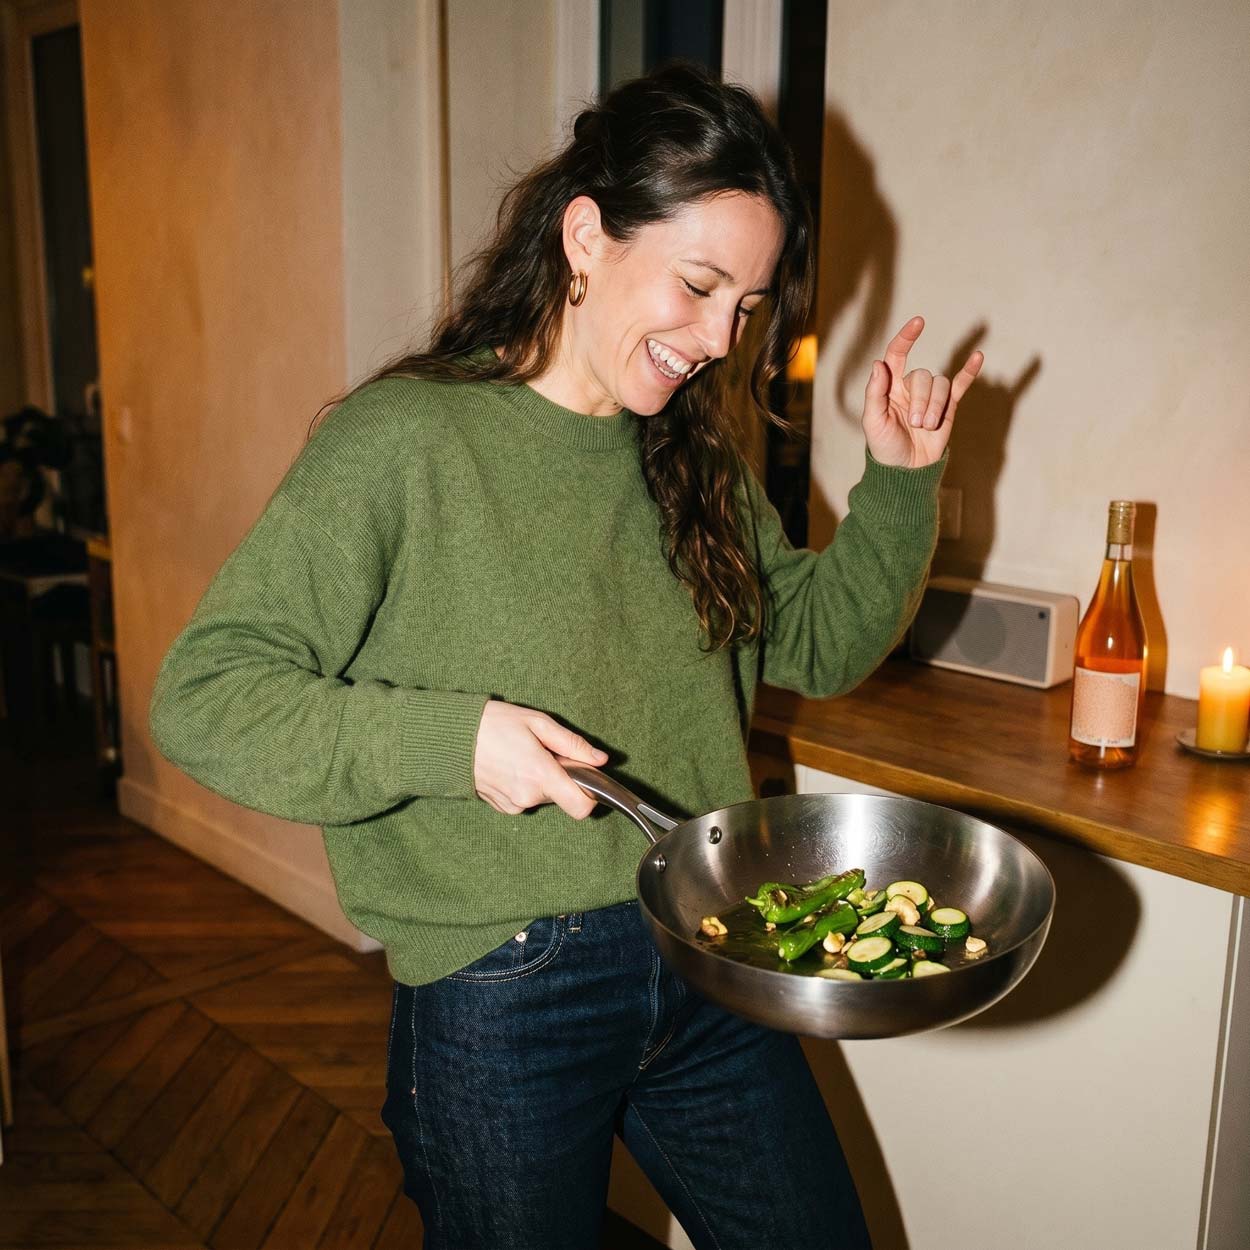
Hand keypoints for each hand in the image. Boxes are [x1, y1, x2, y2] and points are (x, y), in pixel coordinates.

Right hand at [473, 699, 606, 818]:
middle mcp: (527, 796)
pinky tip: (510, 765)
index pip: (581, 807)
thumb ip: (572, 744)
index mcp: (540, 775)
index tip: (584, 776)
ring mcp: (513, 804)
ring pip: (543, 797)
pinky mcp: (502, 807)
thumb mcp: (538, 723)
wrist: (450, 737)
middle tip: (543, 752)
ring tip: (522, 755)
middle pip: (562, 797)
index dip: (589, 794)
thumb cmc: (493, 724)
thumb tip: (600, 759)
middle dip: (560, 776)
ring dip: (541, 780)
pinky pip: (525, 799)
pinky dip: (525, 785)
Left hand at [860, 316, 982, 468]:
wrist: (906, 471)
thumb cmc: (885, 448)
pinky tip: (978, 357)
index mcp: (890, 388)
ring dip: (936, 406)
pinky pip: (959, 385)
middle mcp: (910, 388)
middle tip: (917, 424)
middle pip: (923, 376)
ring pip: (940, 385)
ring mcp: (930, 397)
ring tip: (927, 427)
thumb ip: (875, 393)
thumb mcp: (873, 422)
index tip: (918, 322)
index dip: (906, 338)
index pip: (897, 355)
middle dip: (922, 401)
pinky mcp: (947, 407)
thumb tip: (879, 363)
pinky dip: (969, 372)